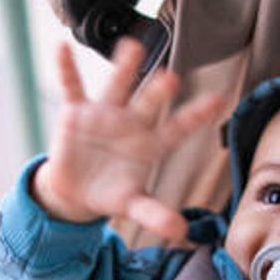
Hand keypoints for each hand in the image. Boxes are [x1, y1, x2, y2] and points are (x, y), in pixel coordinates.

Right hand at [33, 39, 223, 240]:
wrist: (75, 190)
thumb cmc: (111, 192)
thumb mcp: (132, 205)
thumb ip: (155, 215)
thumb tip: (179, 233)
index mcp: (149, 143)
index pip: (177, 128)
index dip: (196, 116)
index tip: (217, 101)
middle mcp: (130, 122)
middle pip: (147, 103)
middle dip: (157, 91)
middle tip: (170, 79)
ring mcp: (103, 114)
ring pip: (115, 87)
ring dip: (123, 68)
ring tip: (131, 46)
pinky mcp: (76, 112)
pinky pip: (71, 86)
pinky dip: (66, 68)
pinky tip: (62, 48)